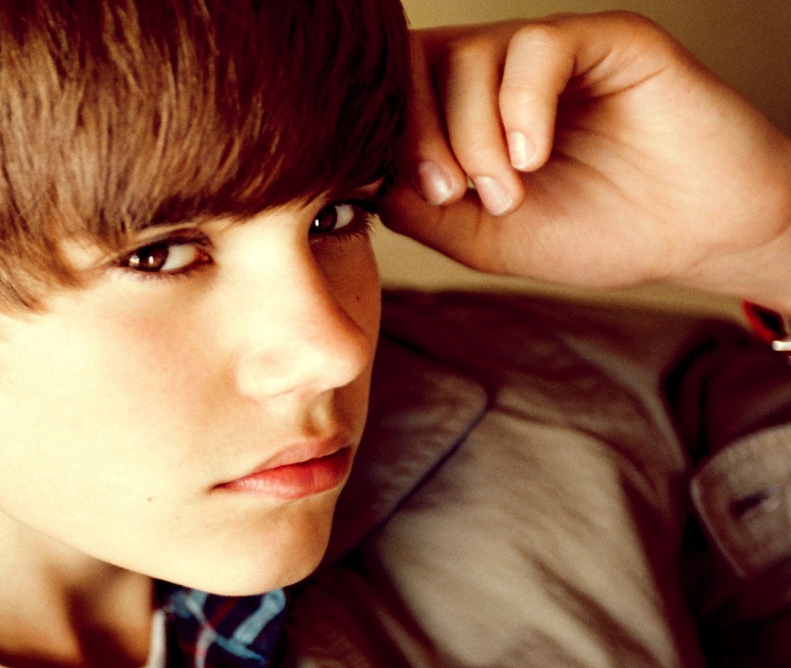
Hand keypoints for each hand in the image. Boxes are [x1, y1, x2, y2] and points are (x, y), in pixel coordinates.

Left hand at [380, 12, 790, 311]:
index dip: (382, 142)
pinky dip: (519, 106)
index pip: (389, 94)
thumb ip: (417, 209)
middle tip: (448, 194)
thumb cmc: (593, 232)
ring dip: (469, 134)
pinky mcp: (605, 39)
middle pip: (414, 64)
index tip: (415, 199)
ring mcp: (549, 50)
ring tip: (506, 194)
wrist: (695, 239)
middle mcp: (498, 70)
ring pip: (468, 54)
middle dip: (416, 135)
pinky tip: (532, 158)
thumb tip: (362, 181)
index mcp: (462, 109)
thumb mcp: (482, 238)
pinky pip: (535, 47)